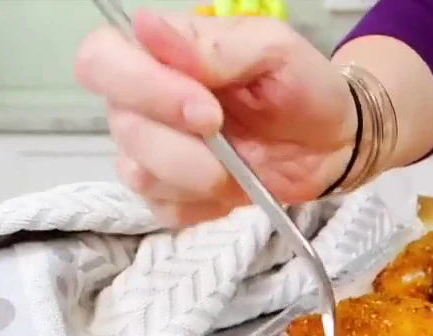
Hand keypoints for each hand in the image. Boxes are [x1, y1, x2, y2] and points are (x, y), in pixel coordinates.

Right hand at [75, 10, 355, 226]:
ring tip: (240, 166)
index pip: (100, 61)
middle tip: (227, 135)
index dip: (142, 88)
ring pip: (139, 174)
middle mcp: (140, 103)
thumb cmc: (301, 85)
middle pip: (120, 125)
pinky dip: (203, 205)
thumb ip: (215, 45)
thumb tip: (149, 28)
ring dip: (198, 175)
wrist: (332, 142)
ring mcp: (151, 153)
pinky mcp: (172, 195)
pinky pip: (164, 209)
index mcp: (157, 54)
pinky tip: (233, 188)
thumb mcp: (273, 49)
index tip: (205, 108)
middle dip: (182, 142)